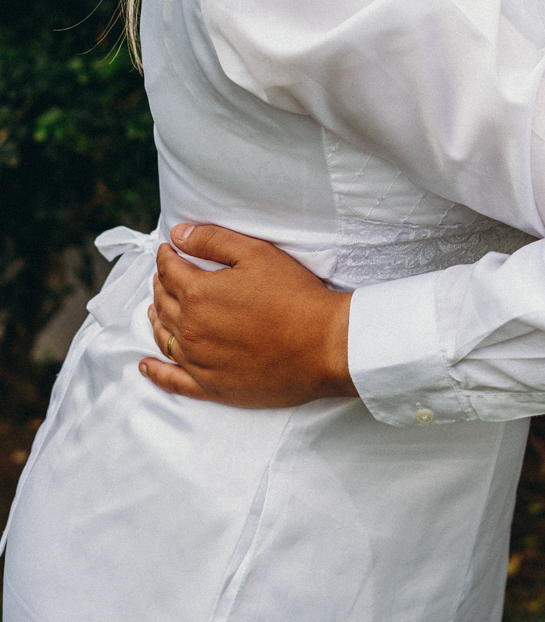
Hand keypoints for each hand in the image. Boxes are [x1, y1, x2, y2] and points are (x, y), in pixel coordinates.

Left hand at [140, 223, 357, 407]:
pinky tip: (145, 365)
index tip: (168, 250)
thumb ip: (213, 240)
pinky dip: (155, 373)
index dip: (166, 256)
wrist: (323, 346)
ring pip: (164, 338)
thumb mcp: (257, 254)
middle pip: (163, 303)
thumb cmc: (294, 296)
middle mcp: (191, 330)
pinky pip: (173, 381)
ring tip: (155, 309)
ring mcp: (199, 362)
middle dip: (160, 284)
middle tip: (165, 275)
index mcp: (198, 294)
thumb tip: (177, 235)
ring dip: (156, 319)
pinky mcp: (212, 387)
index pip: (169, 270)